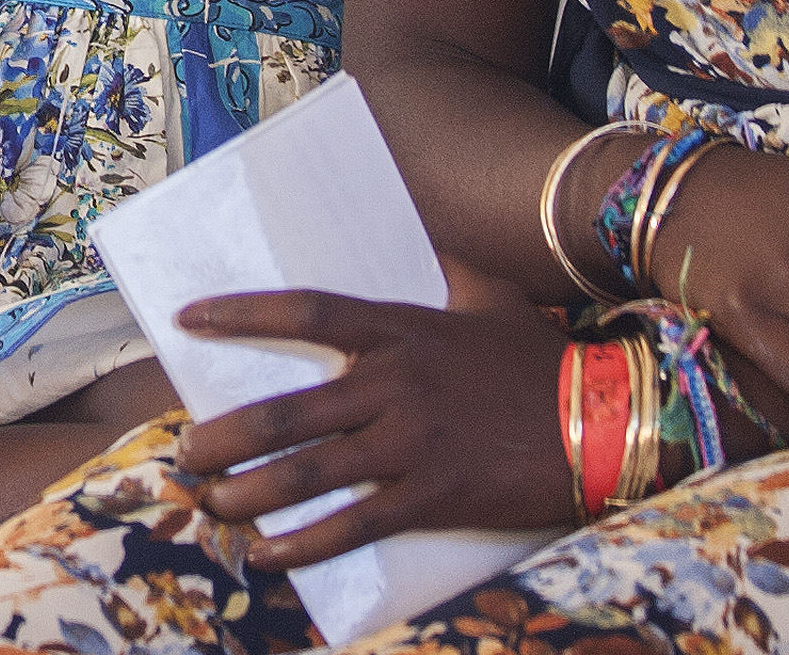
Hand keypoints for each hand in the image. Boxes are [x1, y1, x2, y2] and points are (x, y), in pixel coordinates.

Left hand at [174, 265, 573, 570]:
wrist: (603, 420)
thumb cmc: (540, 359)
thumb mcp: (491, 295)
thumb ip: (448, 264)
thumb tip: (423, 233)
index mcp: (403, 329)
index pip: (306, 311)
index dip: (243, 314)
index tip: (191, 318)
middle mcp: (395, 383)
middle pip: (287, 411)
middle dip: (224, 436)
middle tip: (185, 452)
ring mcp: (410, 443)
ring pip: (306, 473)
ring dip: (246, 495)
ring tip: (209, 506)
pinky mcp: (430, 497)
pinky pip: (350, 526)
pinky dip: (301, 546)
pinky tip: (267, 556)